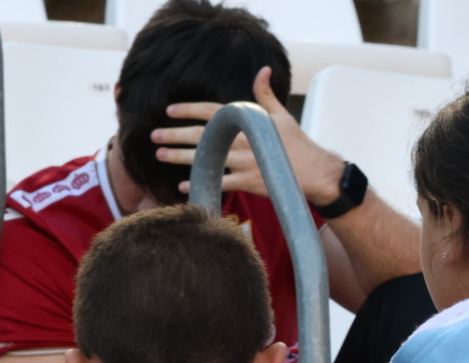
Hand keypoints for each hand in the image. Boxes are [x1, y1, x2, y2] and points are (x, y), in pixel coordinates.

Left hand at [152, 67, 344, 203]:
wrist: (314, 172)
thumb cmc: (297, 144)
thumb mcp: (280, 115)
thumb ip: (265, 94)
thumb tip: (263, 70)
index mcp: (247, 122)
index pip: (211, 112)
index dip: (189, 110)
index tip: (169, 110)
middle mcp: (242, 141)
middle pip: (201, 135)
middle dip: (175, 133)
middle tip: (154, 134)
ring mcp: (244, 162)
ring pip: (205, 159)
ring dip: (180, 157)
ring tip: (160, 154)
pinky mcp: (248, 182)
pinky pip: (218, 183)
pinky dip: (200, 184)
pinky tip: (183, 185)